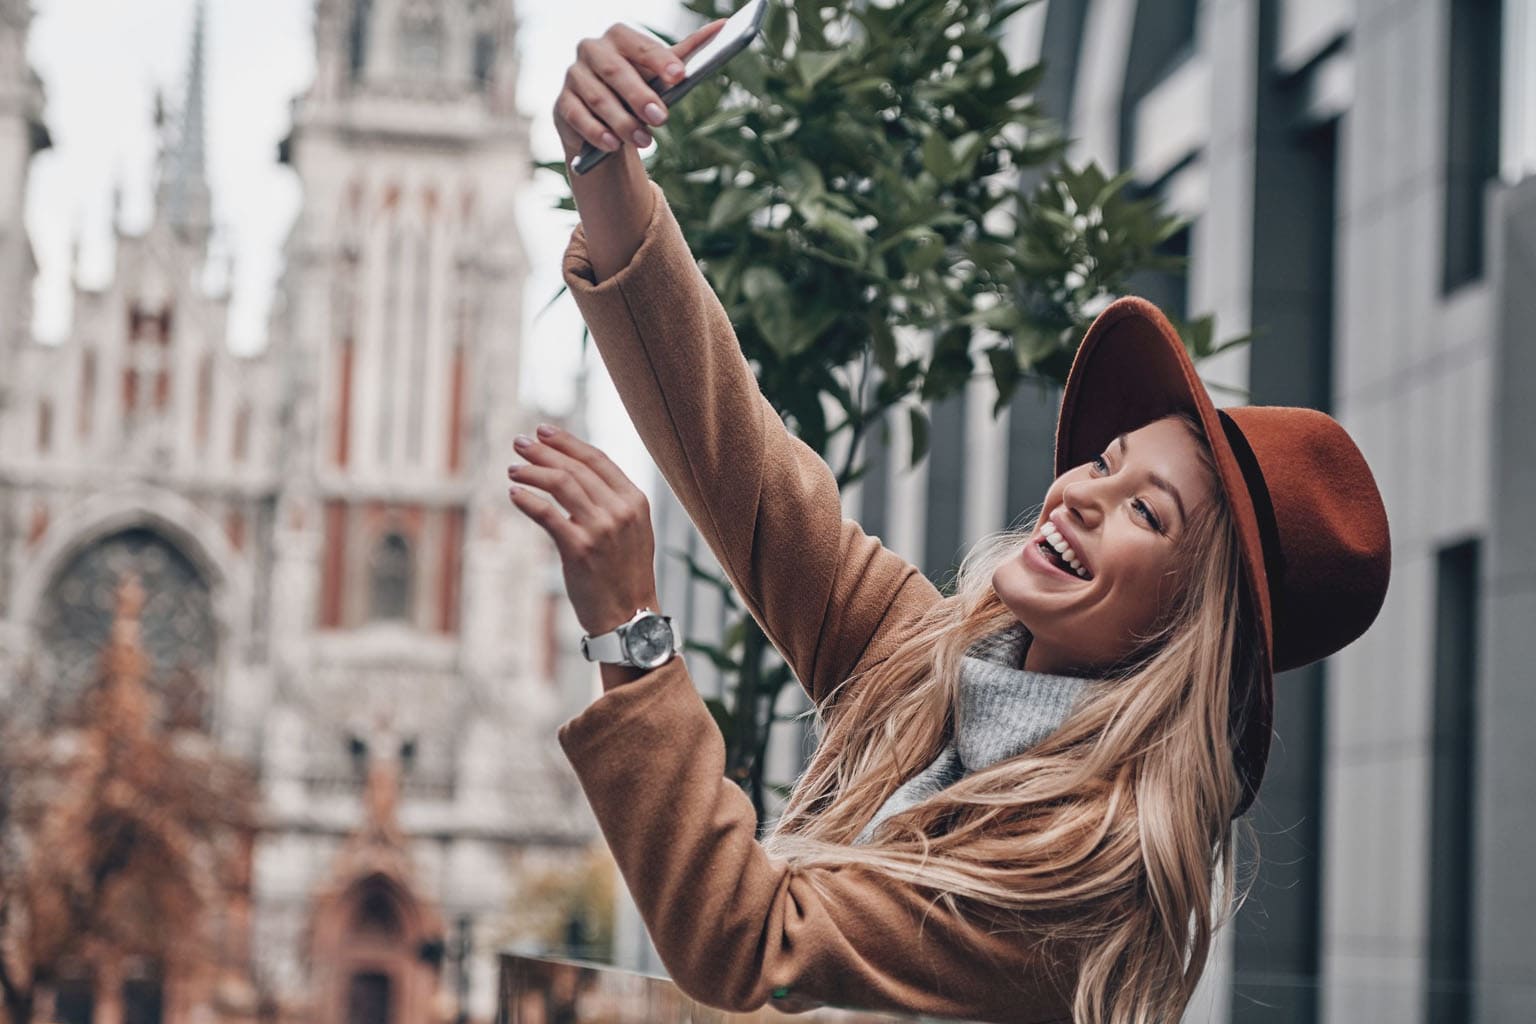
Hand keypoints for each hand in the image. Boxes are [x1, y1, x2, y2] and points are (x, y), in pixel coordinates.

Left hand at [507, 424, 659, 637]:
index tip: (544, 431)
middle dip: (543, 452)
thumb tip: (576, 473)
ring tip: (513, 470)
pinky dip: (528, 500)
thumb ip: (612, 501)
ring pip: (560, 485)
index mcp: (635, 501)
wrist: (629, 616)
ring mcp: (600, 530)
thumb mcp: (632, 530)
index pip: (597, 459)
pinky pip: (547, 515)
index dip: (568, 442)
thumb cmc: (625, 574)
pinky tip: (514, 494)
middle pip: (575, 468)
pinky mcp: (579, 550)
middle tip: (519, 443)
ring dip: (532, 472)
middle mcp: (619, 511)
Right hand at [552, 19, 726, 166]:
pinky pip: (578, 117)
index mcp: (618, 37)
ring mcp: (573, 76)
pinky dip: (596, 132)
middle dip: (639, 95)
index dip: (659, 60)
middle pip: (615, 71)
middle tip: (661, 118)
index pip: (638, 45)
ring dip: (622, 121)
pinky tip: (612, 145)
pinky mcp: (562, 104)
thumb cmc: (636, 91)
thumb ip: (684, 54)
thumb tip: (723, 27)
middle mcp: (592, 50)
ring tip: (644, 141)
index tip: (679, 76)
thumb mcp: (659, 75)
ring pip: (597, 97)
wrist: (604, 121)